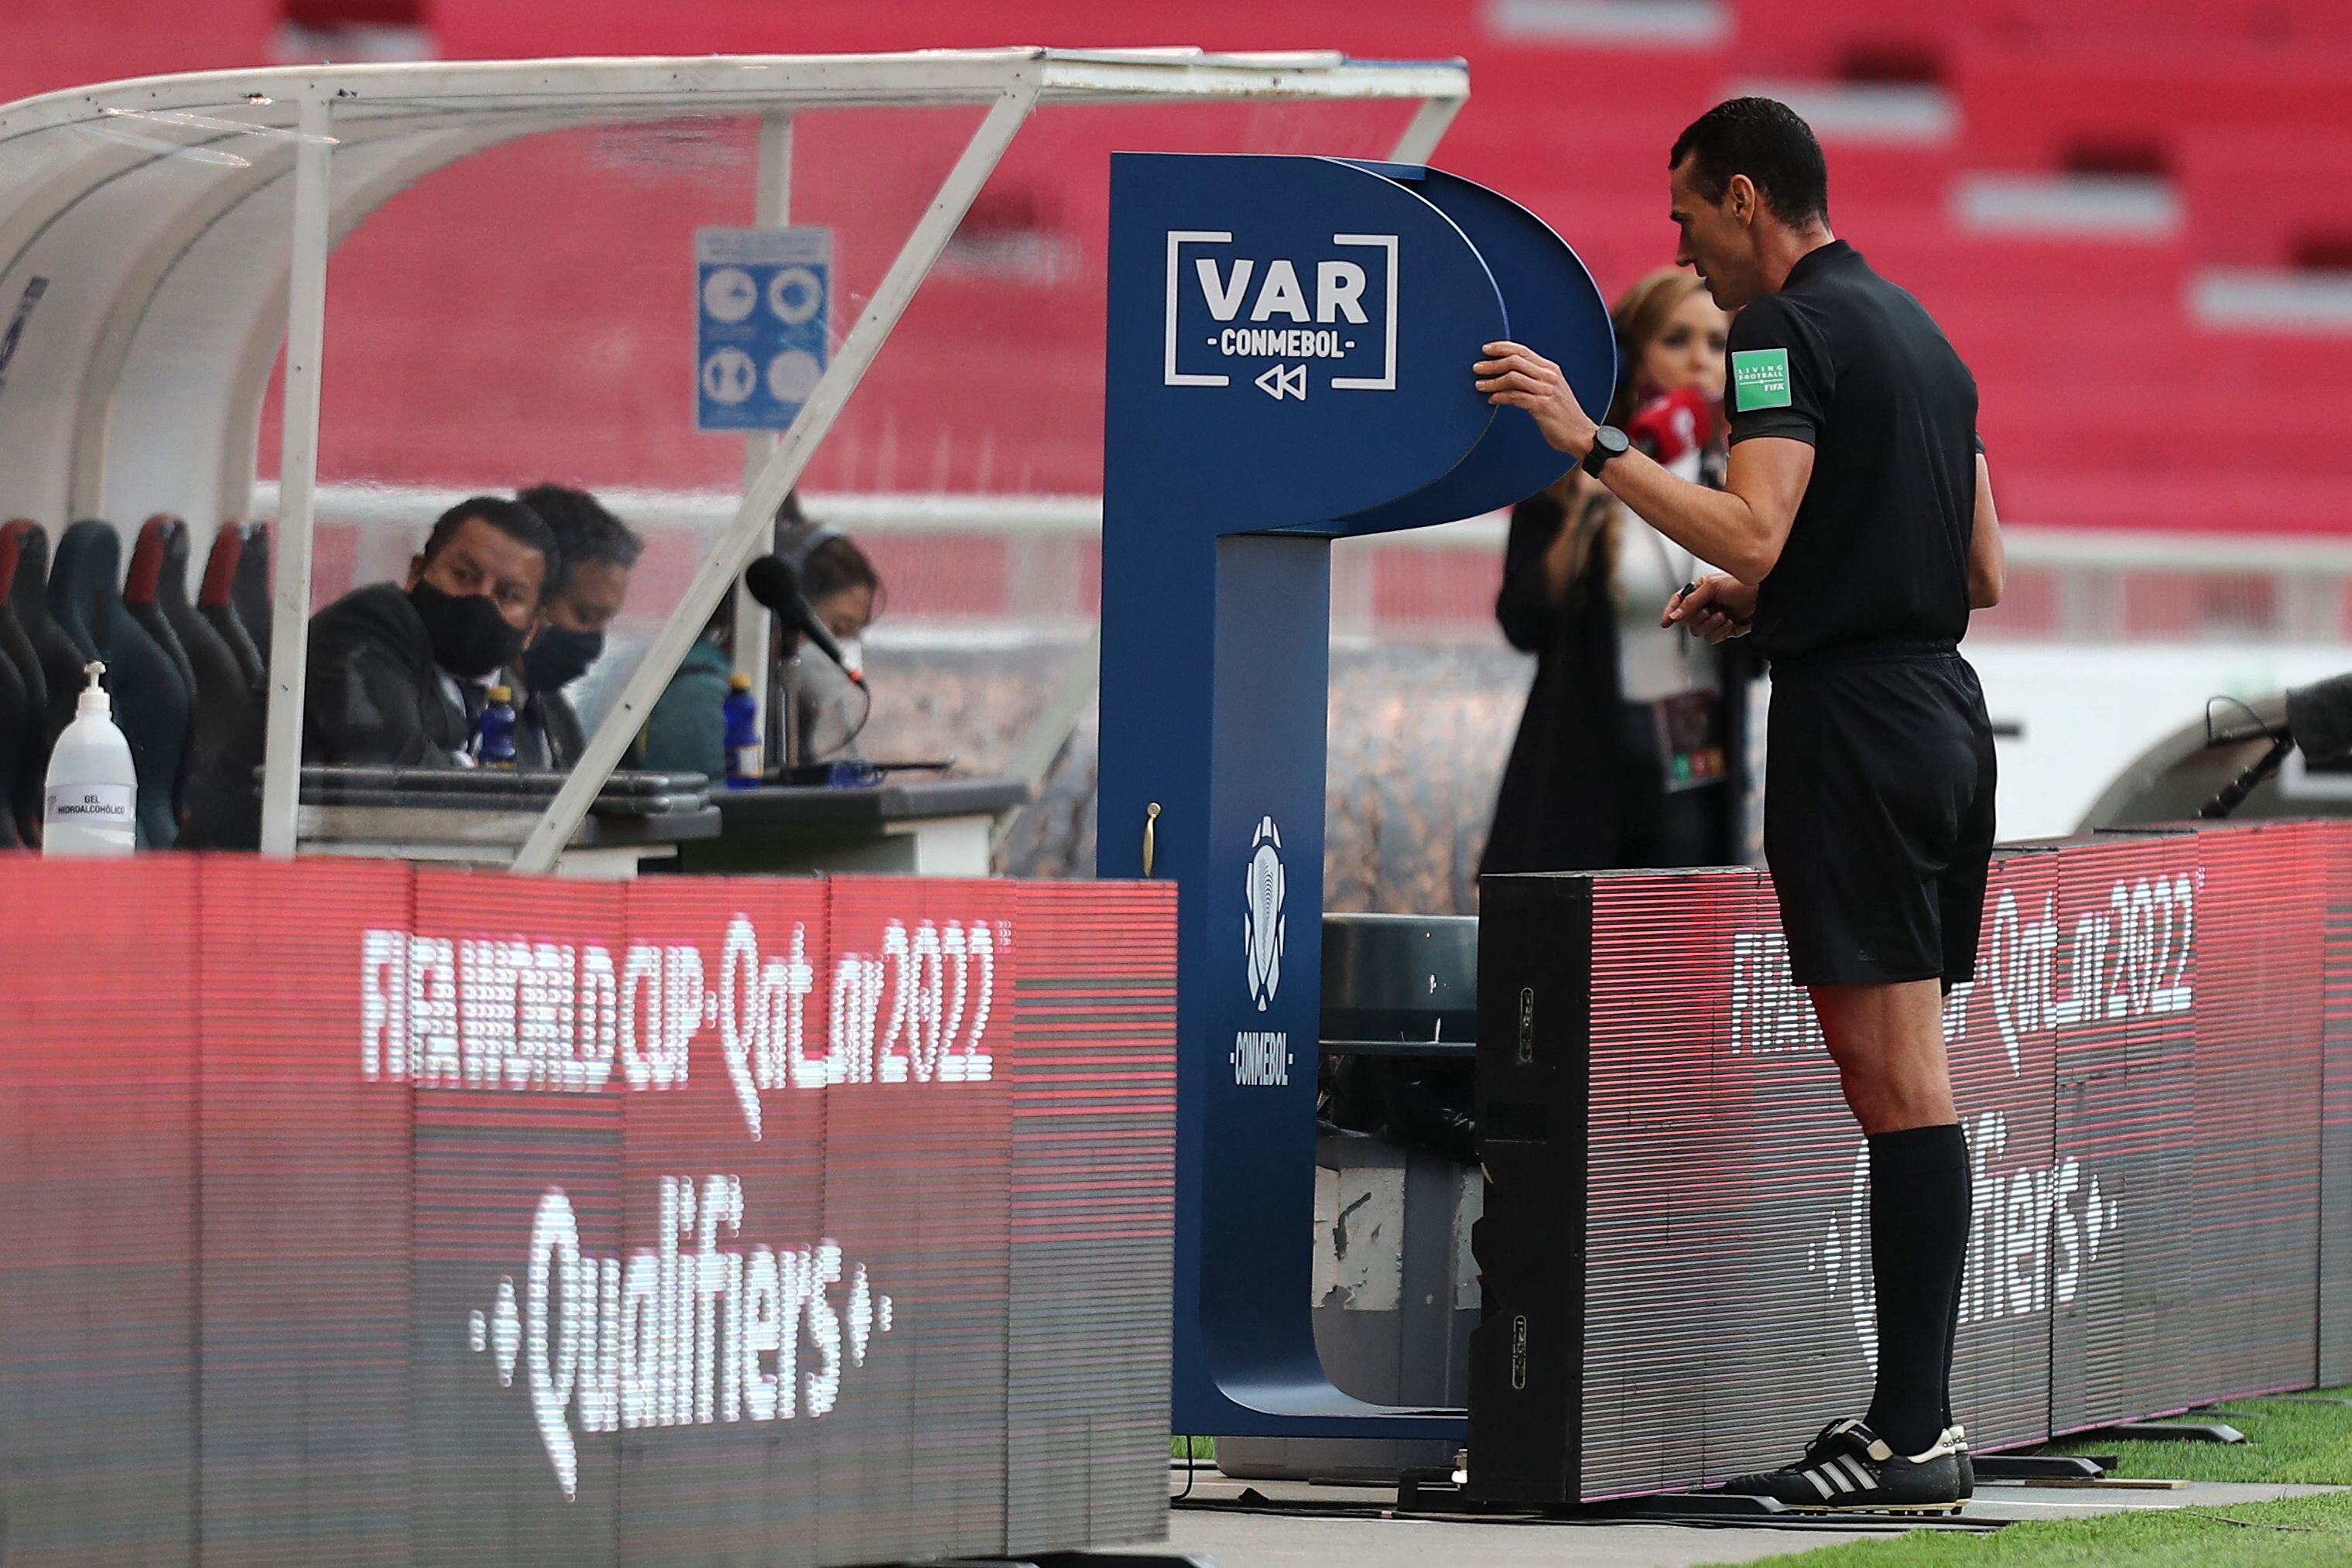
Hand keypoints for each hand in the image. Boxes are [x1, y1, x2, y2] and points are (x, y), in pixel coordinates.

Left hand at [1475, 341, 1597, 457]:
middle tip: (1476, 367)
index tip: (1486, 349)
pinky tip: (1491, 400)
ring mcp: (1546, 390)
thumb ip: (1535, 379)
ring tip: (1479, 385)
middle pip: (1514, 361)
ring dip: (1492, 381)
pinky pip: (1515, 397)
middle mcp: (1549, 376)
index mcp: (1550, 369)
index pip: (1522, 350)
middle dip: (1492, 363)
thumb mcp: (1551, 390)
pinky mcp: (1541, 406)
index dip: (1502, 347)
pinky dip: (1500, 397)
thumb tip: (1509, 374)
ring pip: (1512, 378)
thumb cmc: (1563, 415)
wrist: (1581, 434)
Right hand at [1663, 574, 1756, 642]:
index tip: (1666, 622)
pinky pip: (1713, 639)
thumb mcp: (1712, 587)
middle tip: (1709, 610)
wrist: (1763, 596)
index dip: (1670, 612)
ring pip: (1699, 632)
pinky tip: (1730, 622)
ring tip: (1723, 615)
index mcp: (1699, 592)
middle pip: (1687, 622)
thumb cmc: (1741, 584)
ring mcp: (1713, 619)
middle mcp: (1704, 606)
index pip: (1678, 603)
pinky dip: (1721, 632)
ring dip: (1711, 625)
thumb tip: (1675, 616)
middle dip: (1699, 618)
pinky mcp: (1723, 630)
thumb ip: (1690, 602)